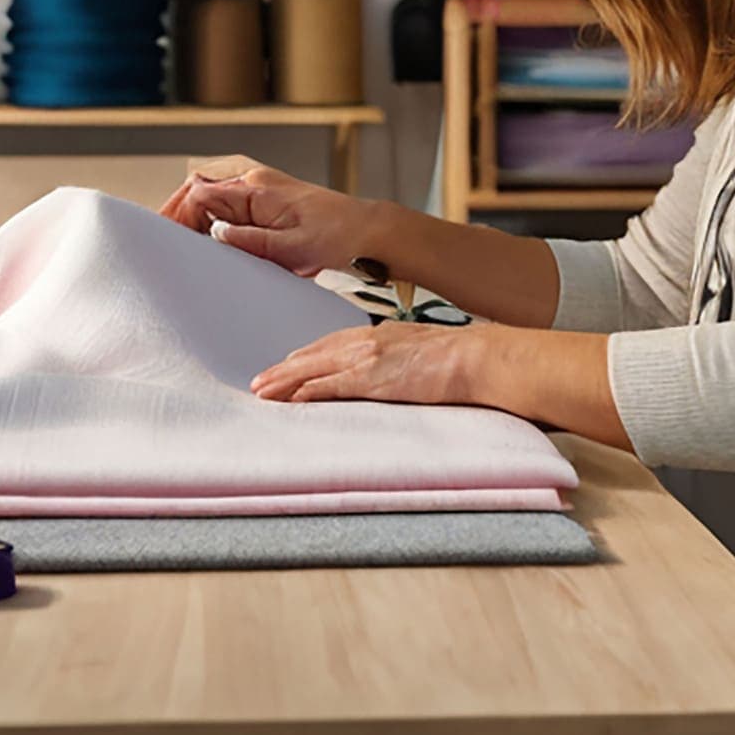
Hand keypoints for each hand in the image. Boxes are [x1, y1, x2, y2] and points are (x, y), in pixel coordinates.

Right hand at [157, 160, 377, 277]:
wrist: (366, 232)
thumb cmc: (336, 237)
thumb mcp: (290, 248)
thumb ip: (249, 240)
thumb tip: (213, 234)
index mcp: (256, 188)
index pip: (200, 194)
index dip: (178, 216)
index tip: (167, 240)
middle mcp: (254, 182)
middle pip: (198, 190)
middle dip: (177, 214)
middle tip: (162, 244)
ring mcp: (259, 189)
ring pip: (209, 196)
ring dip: (192, 218)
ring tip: (179, 246)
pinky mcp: (265, 201)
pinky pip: (226, 205)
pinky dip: (210, 220)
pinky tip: (206, 242)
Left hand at [251, 321, 477, 403]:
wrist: (474, 357)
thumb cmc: (457, 356)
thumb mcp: (419, 348)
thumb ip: (397, 356)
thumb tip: (390, 369)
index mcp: (378, 334)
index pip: (331, 344)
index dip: (306, 357)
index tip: (286, 365)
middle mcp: (367, 341)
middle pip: (314, 354)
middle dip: (284, 369)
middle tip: (260, 380)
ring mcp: (368, 358)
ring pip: (314, 369)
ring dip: (285, 381)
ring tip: (262, 391)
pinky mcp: (373, 378)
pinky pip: (332, 387)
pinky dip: (309, 392)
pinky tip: (292, 400)